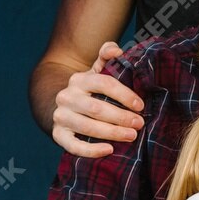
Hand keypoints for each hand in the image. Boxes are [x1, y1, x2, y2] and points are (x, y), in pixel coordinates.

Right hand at [51, 41, 145, 157]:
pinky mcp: (58, 134)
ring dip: (112, 133)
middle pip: (96, 108)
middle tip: (140, 124)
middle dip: (121, 117)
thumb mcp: (97, 72)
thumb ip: (107, 57)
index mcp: (79, 79)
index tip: (140, 106)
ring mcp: (60, 116)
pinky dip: (91, 150)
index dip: (124, 95)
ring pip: (87, 127)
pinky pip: (73, 146)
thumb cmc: (90, 91)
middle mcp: (67, 97)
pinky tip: (109, 150)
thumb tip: (116, 49)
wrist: (64, 107)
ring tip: (131, 136)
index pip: (104, 83)